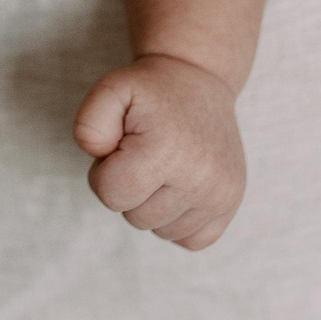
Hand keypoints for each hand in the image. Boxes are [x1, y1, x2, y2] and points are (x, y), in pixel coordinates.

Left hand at [73, 53, 247, 250]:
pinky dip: (178, 220)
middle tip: (143, 153)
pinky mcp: (231, 204)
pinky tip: (179, 187)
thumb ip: (89, 124)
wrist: (199, 79)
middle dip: (129, 188)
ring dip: (153, 204)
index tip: (119, 148)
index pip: (111, 195)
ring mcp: (220, 195)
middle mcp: (200, 178)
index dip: (104, 172)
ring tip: (163, 165)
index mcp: (167, 151)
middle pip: (135, 218)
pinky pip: (191, 240)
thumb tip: (99, 157)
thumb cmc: (150, 89)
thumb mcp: (111, 88)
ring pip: (161, 231)